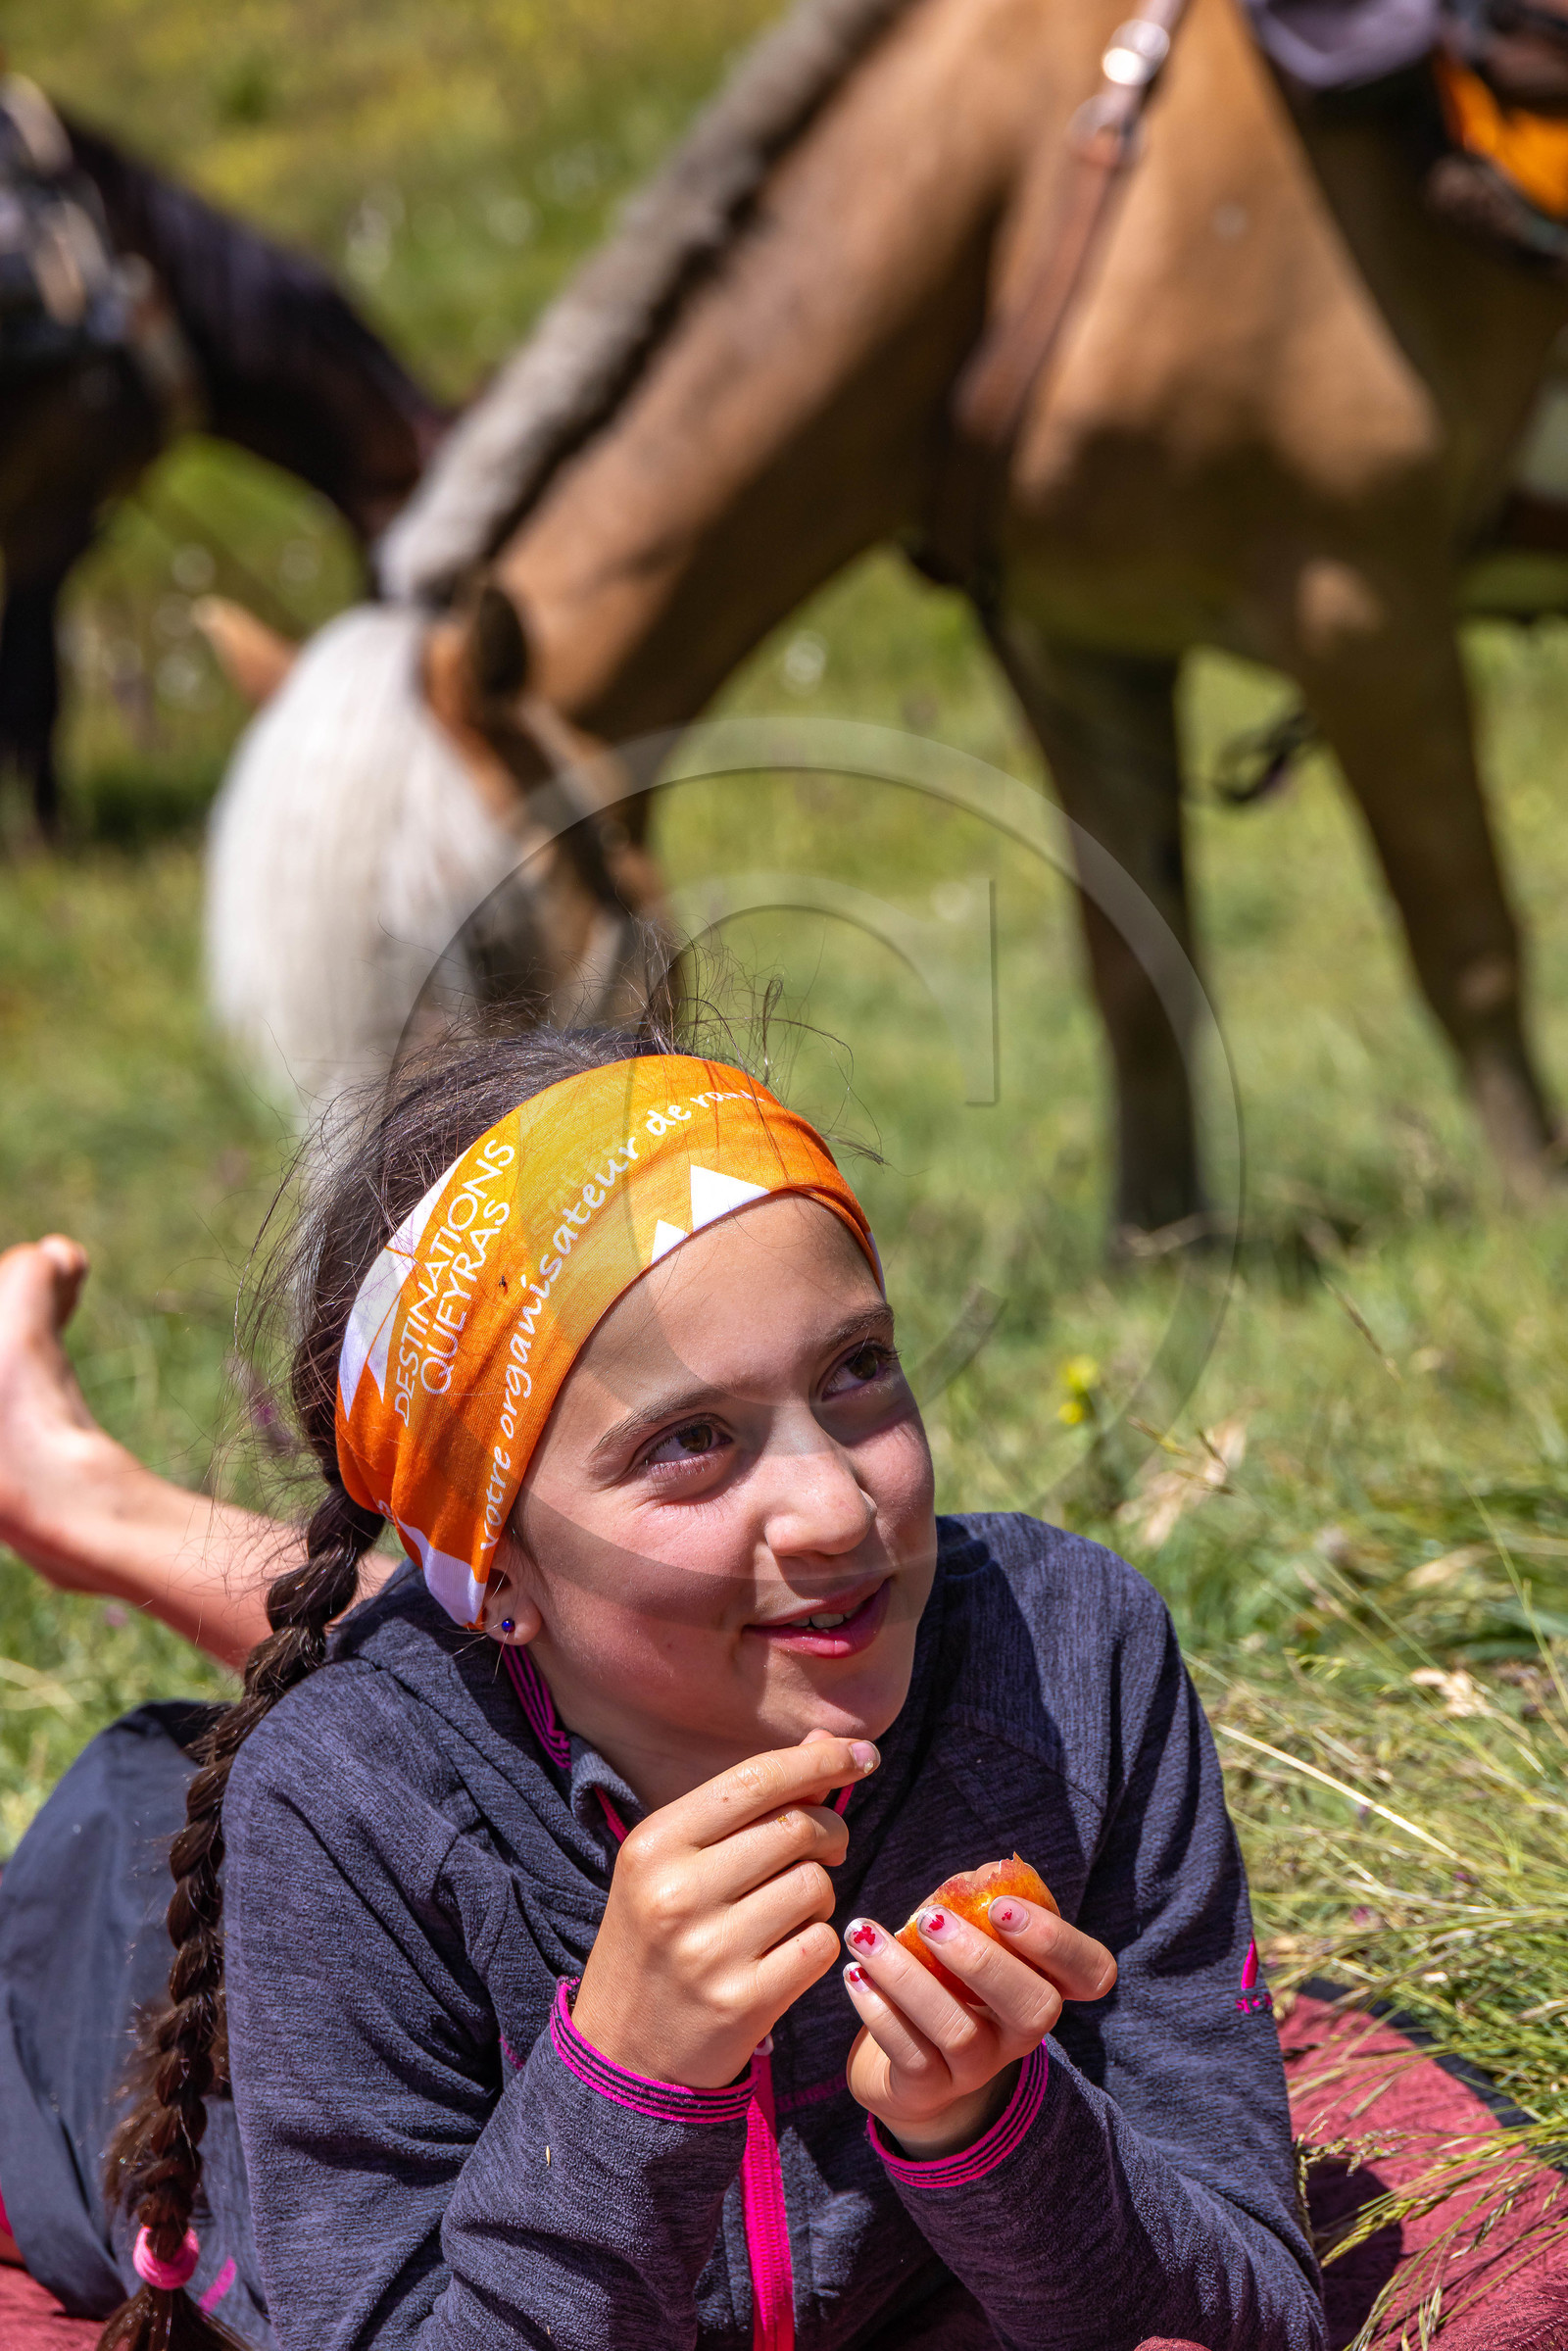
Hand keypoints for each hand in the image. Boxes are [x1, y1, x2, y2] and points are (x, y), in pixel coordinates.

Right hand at [572, 1730, 879, 2088]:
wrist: (623, 2054)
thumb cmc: (657, 1941)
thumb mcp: (675, 1864)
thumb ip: (746, 1804)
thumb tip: (823, 1742)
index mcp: (655, 1844)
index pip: (756, 1779)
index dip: (819, 1760)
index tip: (864, 1753)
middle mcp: (677, 1892)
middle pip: (797, 1828)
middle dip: (828, 1831)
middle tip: (825, 1846)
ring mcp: (711, 1950)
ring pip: (817, 1885)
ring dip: (820, 1892)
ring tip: (789, 1909)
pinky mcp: (746, 2001)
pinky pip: (823, 1943)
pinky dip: (818, 1941)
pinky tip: (787, 1951)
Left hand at [840, 1885, 1115, 2157]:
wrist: (906, 2065)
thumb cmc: (942, 1979)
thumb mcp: (963, 1937)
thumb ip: (975, 1904)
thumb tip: (982, 1876)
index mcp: (1042, 1985)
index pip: (1091, 1973)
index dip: (1057, 1941)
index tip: (1002, 1907)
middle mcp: (1021, 2033)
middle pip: (1035, 2008)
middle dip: (982, 1958)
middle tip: (930, 1917)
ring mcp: (978, 2068)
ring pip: (958, 2030)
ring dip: (907, 1975)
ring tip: (864, 1934)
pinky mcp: (929, 2089)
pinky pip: (910, 2054)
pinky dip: (878, 2009)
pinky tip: (854, 1974)